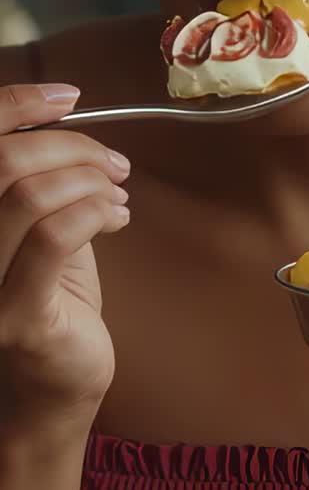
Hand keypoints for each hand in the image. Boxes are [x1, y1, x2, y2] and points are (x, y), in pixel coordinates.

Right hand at [0, 84, 130, 436]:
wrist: (51, 395)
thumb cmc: (49, 304)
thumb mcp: (38, 227)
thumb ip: (39, 180)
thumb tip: (68, 122)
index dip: (18, 103)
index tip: (67, 95)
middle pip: (6, 161)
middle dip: (72, 146)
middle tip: (113, 164)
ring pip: (30, 194)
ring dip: (90, 181)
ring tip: (116, 195)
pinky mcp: (15, 316)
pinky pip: (55, 237)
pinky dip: (95, 211)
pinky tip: (115, 217)